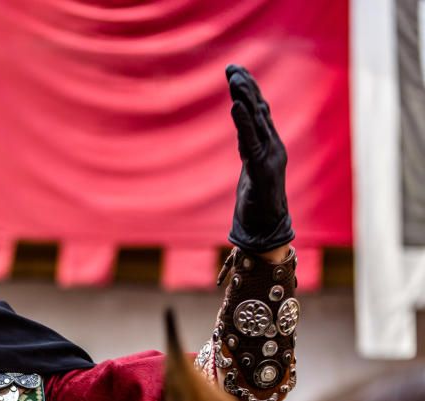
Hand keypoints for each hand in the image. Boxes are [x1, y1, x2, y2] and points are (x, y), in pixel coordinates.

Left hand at [226, 64, 294, 253]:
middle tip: (232, 67)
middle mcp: (273, 145)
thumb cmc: (257, 201)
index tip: (236, 71)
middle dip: (246, 86)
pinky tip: (236, 106)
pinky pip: (251, 141)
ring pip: (257, 120)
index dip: (249, 89)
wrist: (266, 228)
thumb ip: (249, 146)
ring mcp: (270, 156)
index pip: (260, 110)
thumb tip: (243, 129)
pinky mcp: (261, 168)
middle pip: (259, 109)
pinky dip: (243, 122)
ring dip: (245, 98)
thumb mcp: (251, 167)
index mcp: (270, 144)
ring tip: (234, 79)